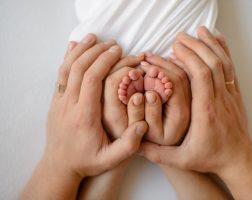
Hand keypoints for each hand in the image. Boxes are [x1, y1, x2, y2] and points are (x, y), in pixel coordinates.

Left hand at [45, 34, 147, 178]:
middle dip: (96, 51)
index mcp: (84, 116)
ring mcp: (59, 102)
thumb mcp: (110, 160)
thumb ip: (129, 145)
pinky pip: (60, 74)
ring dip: (80, 50)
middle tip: (113, 43)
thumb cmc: (86, 162)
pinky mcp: (56, 101)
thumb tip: (143, 124)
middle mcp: (68, 105)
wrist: (59, 166)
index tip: (118, 51)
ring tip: (94, 38)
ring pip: (67, 68)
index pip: (92, 79)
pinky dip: (67, 58)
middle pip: (79, 68)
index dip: (105, 61)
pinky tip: (74, 47)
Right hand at [140, 26, 251, 173]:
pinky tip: (217, 40)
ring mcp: (230, 96)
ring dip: (211, 45)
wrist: (239, 159)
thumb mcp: (182, 161)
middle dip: (196, 46)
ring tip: (198, 32)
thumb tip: (135, 145)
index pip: (201, 77)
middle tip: (180, 37)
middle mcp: (220, 100)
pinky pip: (231, 68)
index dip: (189, 58)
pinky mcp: (235, 95)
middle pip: (212, 64)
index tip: (175, 48)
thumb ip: (158, 154)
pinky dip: (224, 52)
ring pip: (223, 63)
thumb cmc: (211, 158)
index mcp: (206, 113)